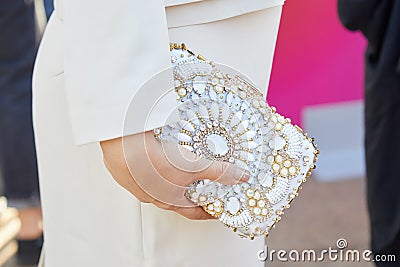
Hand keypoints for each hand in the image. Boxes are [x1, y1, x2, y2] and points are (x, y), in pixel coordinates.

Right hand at [100, 131, 248, 219]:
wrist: (119, 142)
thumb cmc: (147, 162)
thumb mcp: (191, 167)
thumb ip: (217, 172)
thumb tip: (240, 177)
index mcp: (169, 199)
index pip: (195, 212)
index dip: (210, 211)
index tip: (220, 208)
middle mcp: (154, 193)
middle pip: (179, 195)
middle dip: (195, 187)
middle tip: (209, 179)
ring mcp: (140, 180)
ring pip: (163, 179)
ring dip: (176, 171)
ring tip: (188, 159)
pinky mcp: (131, 164)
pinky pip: (149, 164)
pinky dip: (160, 157)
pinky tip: (163, 146)